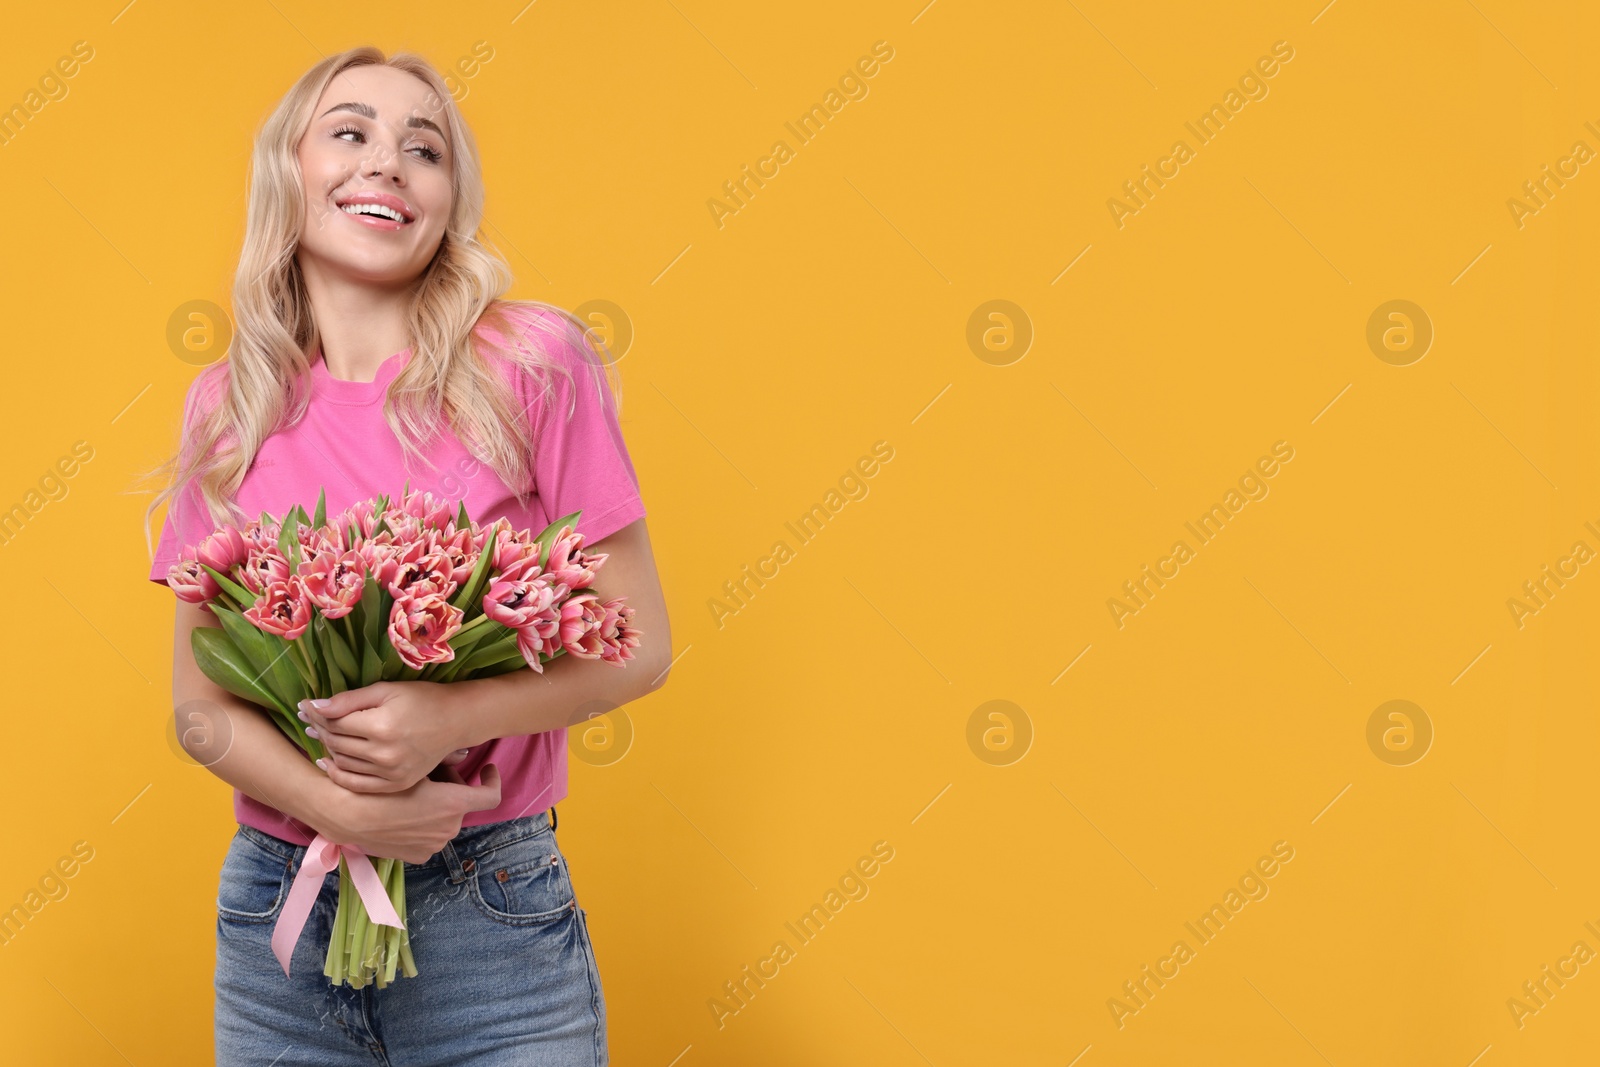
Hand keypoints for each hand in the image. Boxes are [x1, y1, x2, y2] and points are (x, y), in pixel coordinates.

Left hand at [298, 681, 471, 793]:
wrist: (456, 721)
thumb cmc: (422, 699)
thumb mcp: (386, 689)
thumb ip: (349, 699)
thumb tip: (313, 706)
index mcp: (381, 726)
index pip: (335, 722)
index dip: (317, 713)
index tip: (305, 706)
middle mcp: (384, 754)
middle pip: (336, 743)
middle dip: (319, 728)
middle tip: (310, 719)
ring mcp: (391, 773)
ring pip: (342, 763)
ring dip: (328, 749)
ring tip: (323, 735)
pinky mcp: (396, 784)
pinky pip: (357, 784)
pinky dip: (338, 774)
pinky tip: (328, 762)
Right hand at [315, 762, 502, 863]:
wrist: (347, 814)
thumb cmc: (380, 786)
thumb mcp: (415, 768)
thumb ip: (444, 761)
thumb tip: (462, 755)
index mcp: (454, 805)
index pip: (491, 796)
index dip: (493, 781)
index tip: (486, 769)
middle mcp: (450, 828)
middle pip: (460, 804)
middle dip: (450, 788)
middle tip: (427, 775)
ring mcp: (434, 845)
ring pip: (444, 820)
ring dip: (435, 808)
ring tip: (410, 795)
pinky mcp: (418, 856)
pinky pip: (428, 837)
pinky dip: (422, 826)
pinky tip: (402, 814)